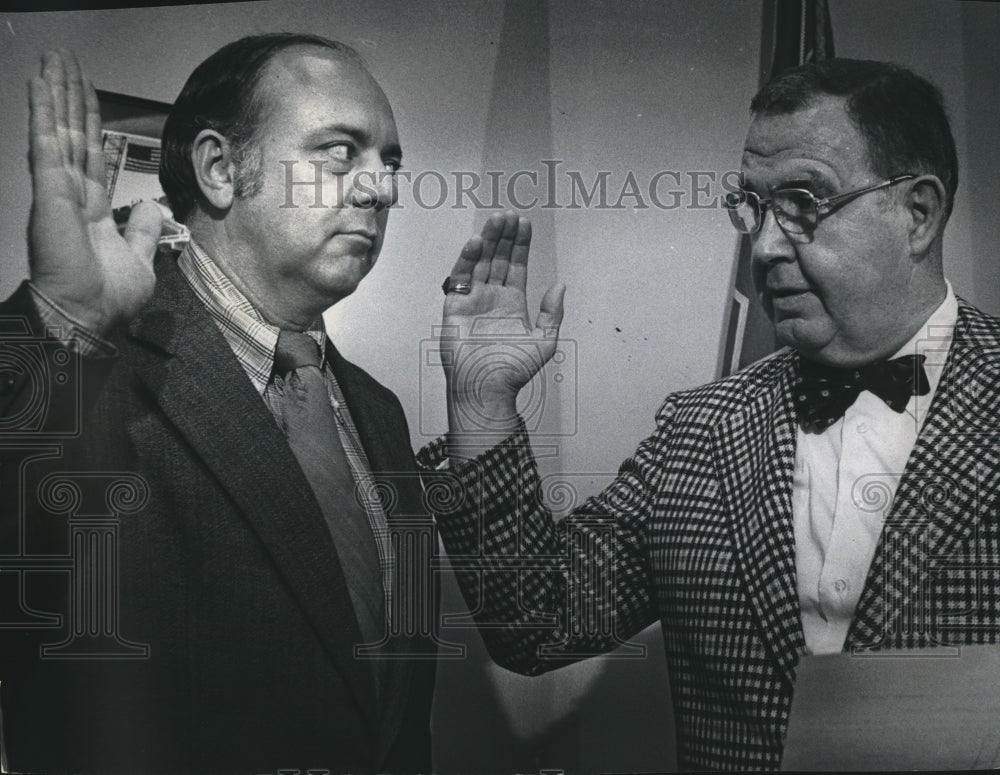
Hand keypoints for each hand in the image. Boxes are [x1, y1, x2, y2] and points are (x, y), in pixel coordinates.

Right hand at [28, 50, 161, 335]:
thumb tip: (152, 205)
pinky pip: (46, 141)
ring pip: (59, 129)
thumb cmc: (109, 299)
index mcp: (94, 212)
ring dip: (57, 92)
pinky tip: (41, 82)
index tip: (91, 100)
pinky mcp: (49, 188)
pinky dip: (44, 110)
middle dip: (72, 98)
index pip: (92, 158)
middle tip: (67, 63)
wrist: (85, 316)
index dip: (92, 128)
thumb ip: (144, 231)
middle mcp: (73, 195)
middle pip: (74, 135)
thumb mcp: (141, 261)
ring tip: (55, 59)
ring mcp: (58, 189)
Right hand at [441, 211, 564, 435]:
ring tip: (496, 219)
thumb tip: (561, 286)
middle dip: (504, 237)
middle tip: (509, 214)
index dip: (520, 245)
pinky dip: (467, 259)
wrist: (486, 387)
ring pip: (480, 263)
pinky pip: (460, 278)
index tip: (524, 224)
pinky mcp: (455, 306)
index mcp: (513, 303)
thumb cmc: (513, 371)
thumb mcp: (544, 341)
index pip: (516, 266)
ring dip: (488, 241)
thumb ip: (553, 313)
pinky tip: (476, 242)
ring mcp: (473, 300)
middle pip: (498, 259)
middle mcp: (492, 298)